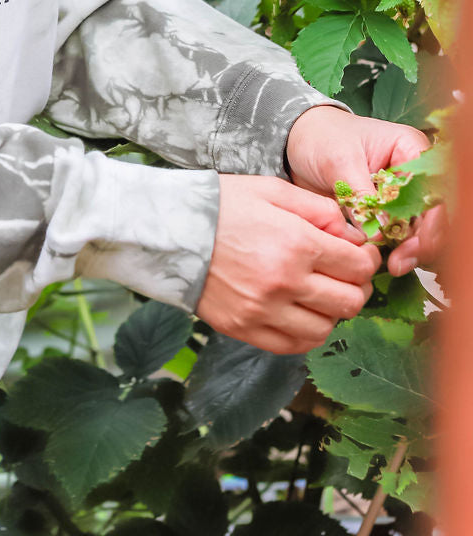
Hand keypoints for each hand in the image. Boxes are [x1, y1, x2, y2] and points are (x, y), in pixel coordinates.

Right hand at [197, 175, 380, 353]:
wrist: (169, 231)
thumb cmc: (221, 205)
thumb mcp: (272, 190)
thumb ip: (318, 209)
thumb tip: (350, 233)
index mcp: (297, 243)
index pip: (358, 266)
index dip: (366, 260)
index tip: (359, 254)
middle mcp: (285, 282)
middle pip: (349, 302)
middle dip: (355, 288)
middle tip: (345, 276)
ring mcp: (264, 311)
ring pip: (325, 329)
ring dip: (331, 313)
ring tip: (319, 295)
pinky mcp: (245, 329)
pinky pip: (294, 346)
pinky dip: (305, 333)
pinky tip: (299, 314)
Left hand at [285, 105, 446, 276]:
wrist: (298, 143)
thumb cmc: (321, 138)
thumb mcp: (339, 160)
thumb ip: (361, 193)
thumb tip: (381, 231)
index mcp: (409, 148)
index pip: (434, 188)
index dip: (430, 220)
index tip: (413, 244)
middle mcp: (413, 173)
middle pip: (434, 214)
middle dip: (423, 242)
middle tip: (399, 263)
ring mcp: (402, 194)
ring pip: (422, 230)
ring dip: (412, 251)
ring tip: (393, 265)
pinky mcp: (388, 213)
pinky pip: (401, 237)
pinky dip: (396, 251)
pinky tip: (385, 263)